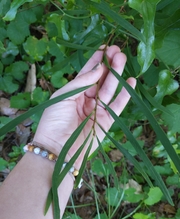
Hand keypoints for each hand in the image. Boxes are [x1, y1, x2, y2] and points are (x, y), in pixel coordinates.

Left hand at [34, 45, 135, 168]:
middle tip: (118, 50)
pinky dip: (125, 95)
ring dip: (117, 75)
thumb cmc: (54, 121)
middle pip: (100, 79)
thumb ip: (82, 82)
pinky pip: (118, 106)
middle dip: (109, 64)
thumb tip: (99, 68)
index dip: (96, 60)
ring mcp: (97, 110)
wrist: (57, 148)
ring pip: (110, 89)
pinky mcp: (107, 121)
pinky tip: (131, 81)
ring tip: (123, 59)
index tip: (105, 47)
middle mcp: (86, 100)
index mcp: (74, 93)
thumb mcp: (63, 96)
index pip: (87, 74)